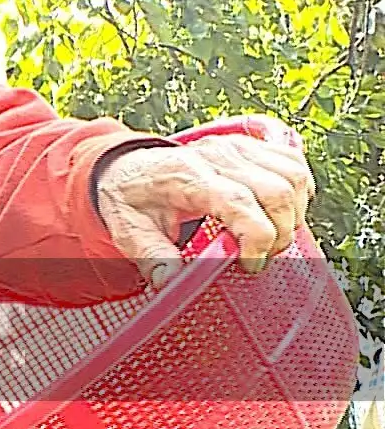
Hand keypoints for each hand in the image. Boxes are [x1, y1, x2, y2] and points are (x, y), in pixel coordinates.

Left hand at [94, 117, 314, 289]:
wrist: (128, 168)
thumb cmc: (133, 199)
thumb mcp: (129, 230)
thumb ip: (151, 256)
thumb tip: (170, 282)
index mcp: (186, 174)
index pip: (238, 201)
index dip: (257, 238)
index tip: (250, 265)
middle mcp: (216, 154)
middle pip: (275, 191)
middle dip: (280, 234)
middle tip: (259, 257)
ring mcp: (236, 147)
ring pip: (293, 177)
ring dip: (294, 214)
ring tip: (270, 238)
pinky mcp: (251, 146)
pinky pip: (294, 164)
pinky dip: (299, 192)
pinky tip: (280, 213)